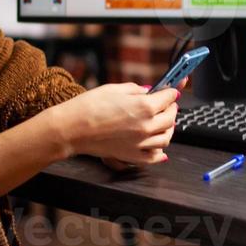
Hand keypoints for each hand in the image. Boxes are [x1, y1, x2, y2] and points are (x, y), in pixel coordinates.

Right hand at [49, 82, 179, 167]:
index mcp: (145, 107)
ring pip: (166, 138)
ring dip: (168, 128)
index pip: (169, 97)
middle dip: (171, 108)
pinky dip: (160, 152)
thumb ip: (136, 90)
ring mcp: (141, 143)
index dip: (172, 91)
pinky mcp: (132, 156)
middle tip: (167, 103)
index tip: (173, 88)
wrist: (72, 128)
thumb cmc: (89, 106)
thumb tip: (148, 92)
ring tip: (163, 122)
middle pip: (171, 118)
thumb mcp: (115, 89)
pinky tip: (159, 147)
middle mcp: (147, 126)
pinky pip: (154, 157)